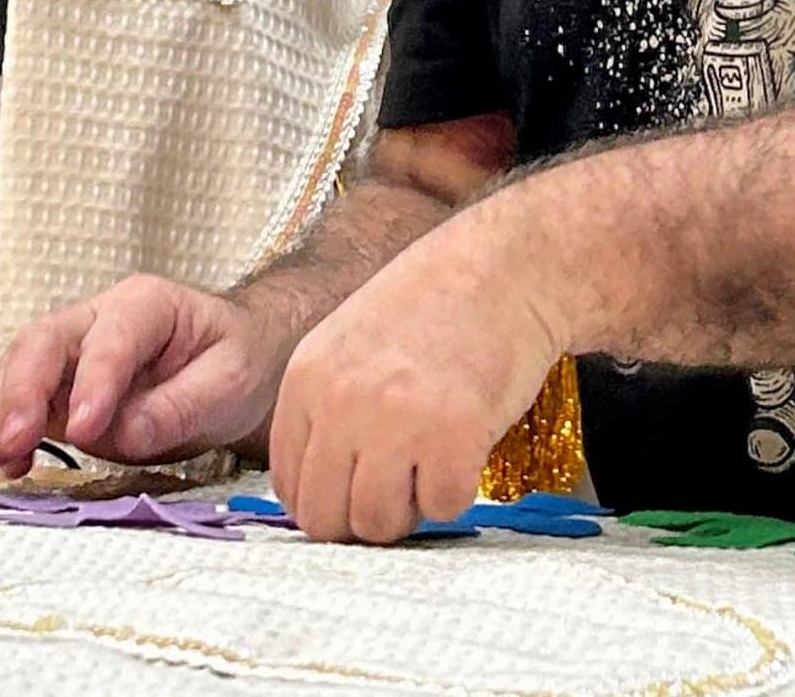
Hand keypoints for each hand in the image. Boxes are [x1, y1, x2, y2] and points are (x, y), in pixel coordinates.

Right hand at [0, 274, 293, 476]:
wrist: (242, 357)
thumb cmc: (238, 357)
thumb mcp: (231, 380)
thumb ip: (180, 405)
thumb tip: (128, 432)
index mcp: (147, 304)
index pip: (110, 339)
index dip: (94, 383)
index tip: (86, 429)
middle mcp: (102, 319)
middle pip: (46, 340)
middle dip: (23, 390)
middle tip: (14, 439)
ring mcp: (78, 352)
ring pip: (24, 366)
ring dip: (6, 411)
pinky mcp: (67, 387)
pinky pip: (29, 400)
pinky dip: (12, 428)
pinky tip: (9, 461)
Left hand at [268, 202, 566, 543]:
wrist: (505, 269)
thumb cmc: (436, 305)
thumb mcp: (351, 342)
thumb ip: (327, 409)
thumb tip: (318, 492)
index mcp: (307, 378)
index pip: (289, 484)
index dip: (327, 502)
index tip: (357, 494)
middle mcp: (340, 403)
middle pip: (325, 519)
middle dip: (363, 518)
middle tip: (400, 486)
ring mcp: (394, 422)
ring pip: (378, 525)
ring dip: (411, 507)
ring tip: (432, 459)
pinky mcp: (452, 438)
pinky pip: (441, 508)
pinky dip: (457, 491)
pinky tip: (466, 446)